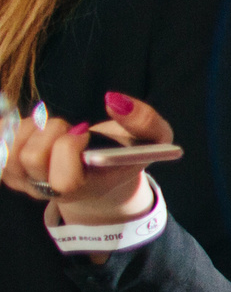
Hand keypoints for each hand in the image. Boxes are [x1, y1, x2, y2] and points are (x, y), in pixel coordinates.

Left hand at [3, 92, 173, 224]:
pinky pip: (1, 144)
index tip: (83, 131)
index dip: (69, 148)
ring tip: (53, 128)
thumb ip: (147, 121)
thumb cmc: (125, 155)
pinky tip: (33, 128)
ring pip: (12, 150)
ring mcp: (26, 183)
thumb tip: (113, 100)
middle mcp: (51, 192)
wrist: (99, 174)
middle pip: (32, 159)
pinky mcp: (9, 172)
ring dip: (33, 127)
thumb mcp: (155, 140)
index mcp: (88, 188)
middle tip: (69, 127)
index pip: (64, 180)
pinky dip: (14, 128)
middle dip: (51, 131)